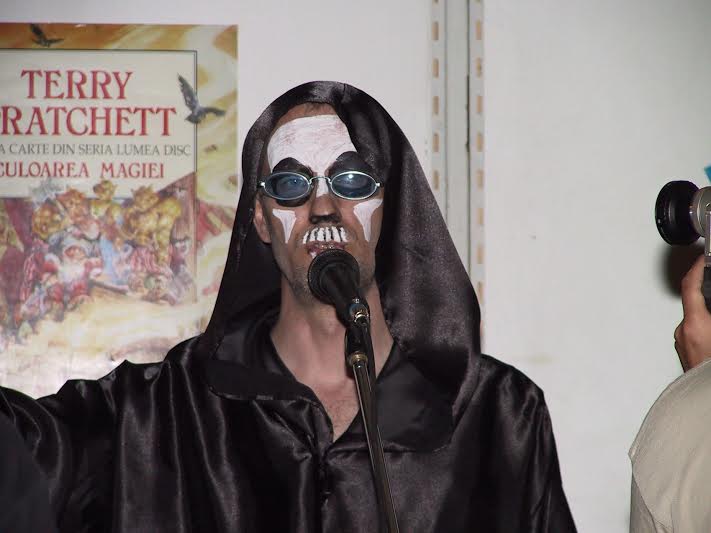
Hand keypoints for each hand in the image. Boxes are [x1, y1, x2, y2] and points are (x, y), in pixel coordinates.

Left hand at [674, 255, 710, 370]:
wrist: (703, 402)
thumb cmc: (709, 374)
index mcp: (694, 325)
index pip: (689, 286)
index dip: (696, 268)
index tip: (702, 259)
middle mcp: (683, 333)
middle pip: (697, 304)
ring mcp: (682, 344)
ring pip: (699, 320)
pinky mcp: (685, 354)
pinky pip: (698, 333)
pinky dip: (709, 329)